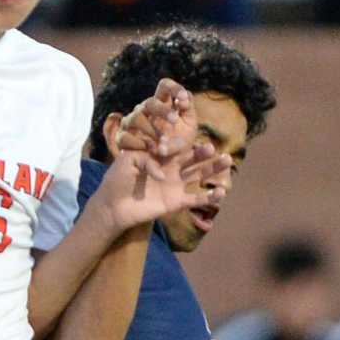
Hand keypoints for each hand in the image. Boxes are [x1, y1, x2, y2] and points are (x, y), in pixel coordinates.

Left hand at [103, 79, 232, 228]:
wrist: (113, 205)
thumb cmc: (117, 180)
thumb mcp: (128, 160)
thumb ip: (145, 159)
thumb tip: (162, 174)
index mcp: (162, 156)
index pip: (179, 146)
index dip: (187, 141)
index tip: (193, 134)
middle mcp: (172, 169)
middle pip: (194, 159)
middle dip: (205, 154)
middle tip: (215, 149)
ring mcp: (176, 186)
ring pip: (199, 176)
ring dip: (213, 169)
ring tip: (226, 162)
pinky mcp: (176, 203)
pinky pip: (196, 199)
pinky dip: (208, 197)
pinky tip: (220, 192)